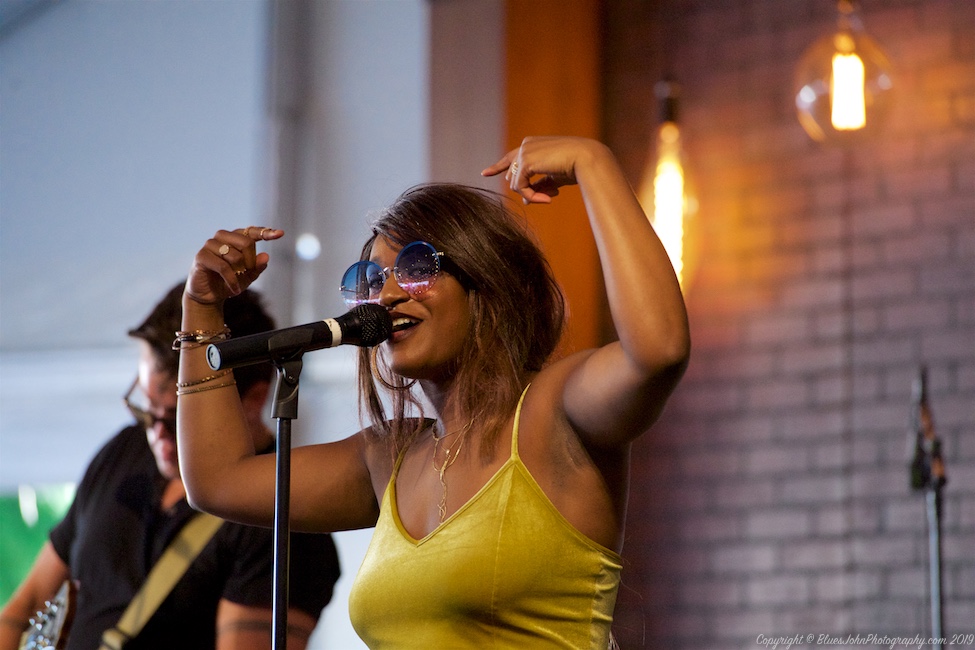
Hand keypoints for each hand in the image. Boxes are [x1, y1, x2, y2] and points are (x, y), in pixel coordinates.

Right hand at [185, 227, 283, 304]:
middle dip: (251, 261)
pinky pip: (223, 266)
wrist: (209, 296)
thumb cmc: (229, 282)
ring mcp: (210, 245)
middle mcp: (222, 237)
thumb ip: (257, 267)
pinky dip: (232, 280)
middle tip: (248, 272)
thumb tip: (266, 256)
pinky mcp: (201, 256)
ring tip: (239, 283)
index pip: (252, 231)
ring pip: (235, 255)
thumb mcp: (248, 276)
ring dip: (240, 272)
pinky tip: (235, 289)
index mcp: (235, 238)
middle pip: (246, 242)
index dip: (266, 232)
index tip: (280, 234)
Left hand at [481, 136, 601, 204]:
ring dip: (532, 195)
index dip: (498, 167)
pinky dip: (532, 197)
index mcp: (532, 145)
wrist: (587, 158)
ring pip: (516, 184)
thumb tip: (525, 201)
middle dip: (528, 190)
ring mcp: (524, 152)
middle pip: (513, 176)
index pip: (511, 158)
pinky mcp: (525, 162)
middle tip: (548, 197)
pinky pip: (520, 188)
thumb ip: (538, 186)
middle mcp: (525, 145)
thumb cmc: (576, 166)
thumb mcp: (554, 177)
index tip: (485, 173)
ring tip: (551, 197)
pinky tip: (548, 199)